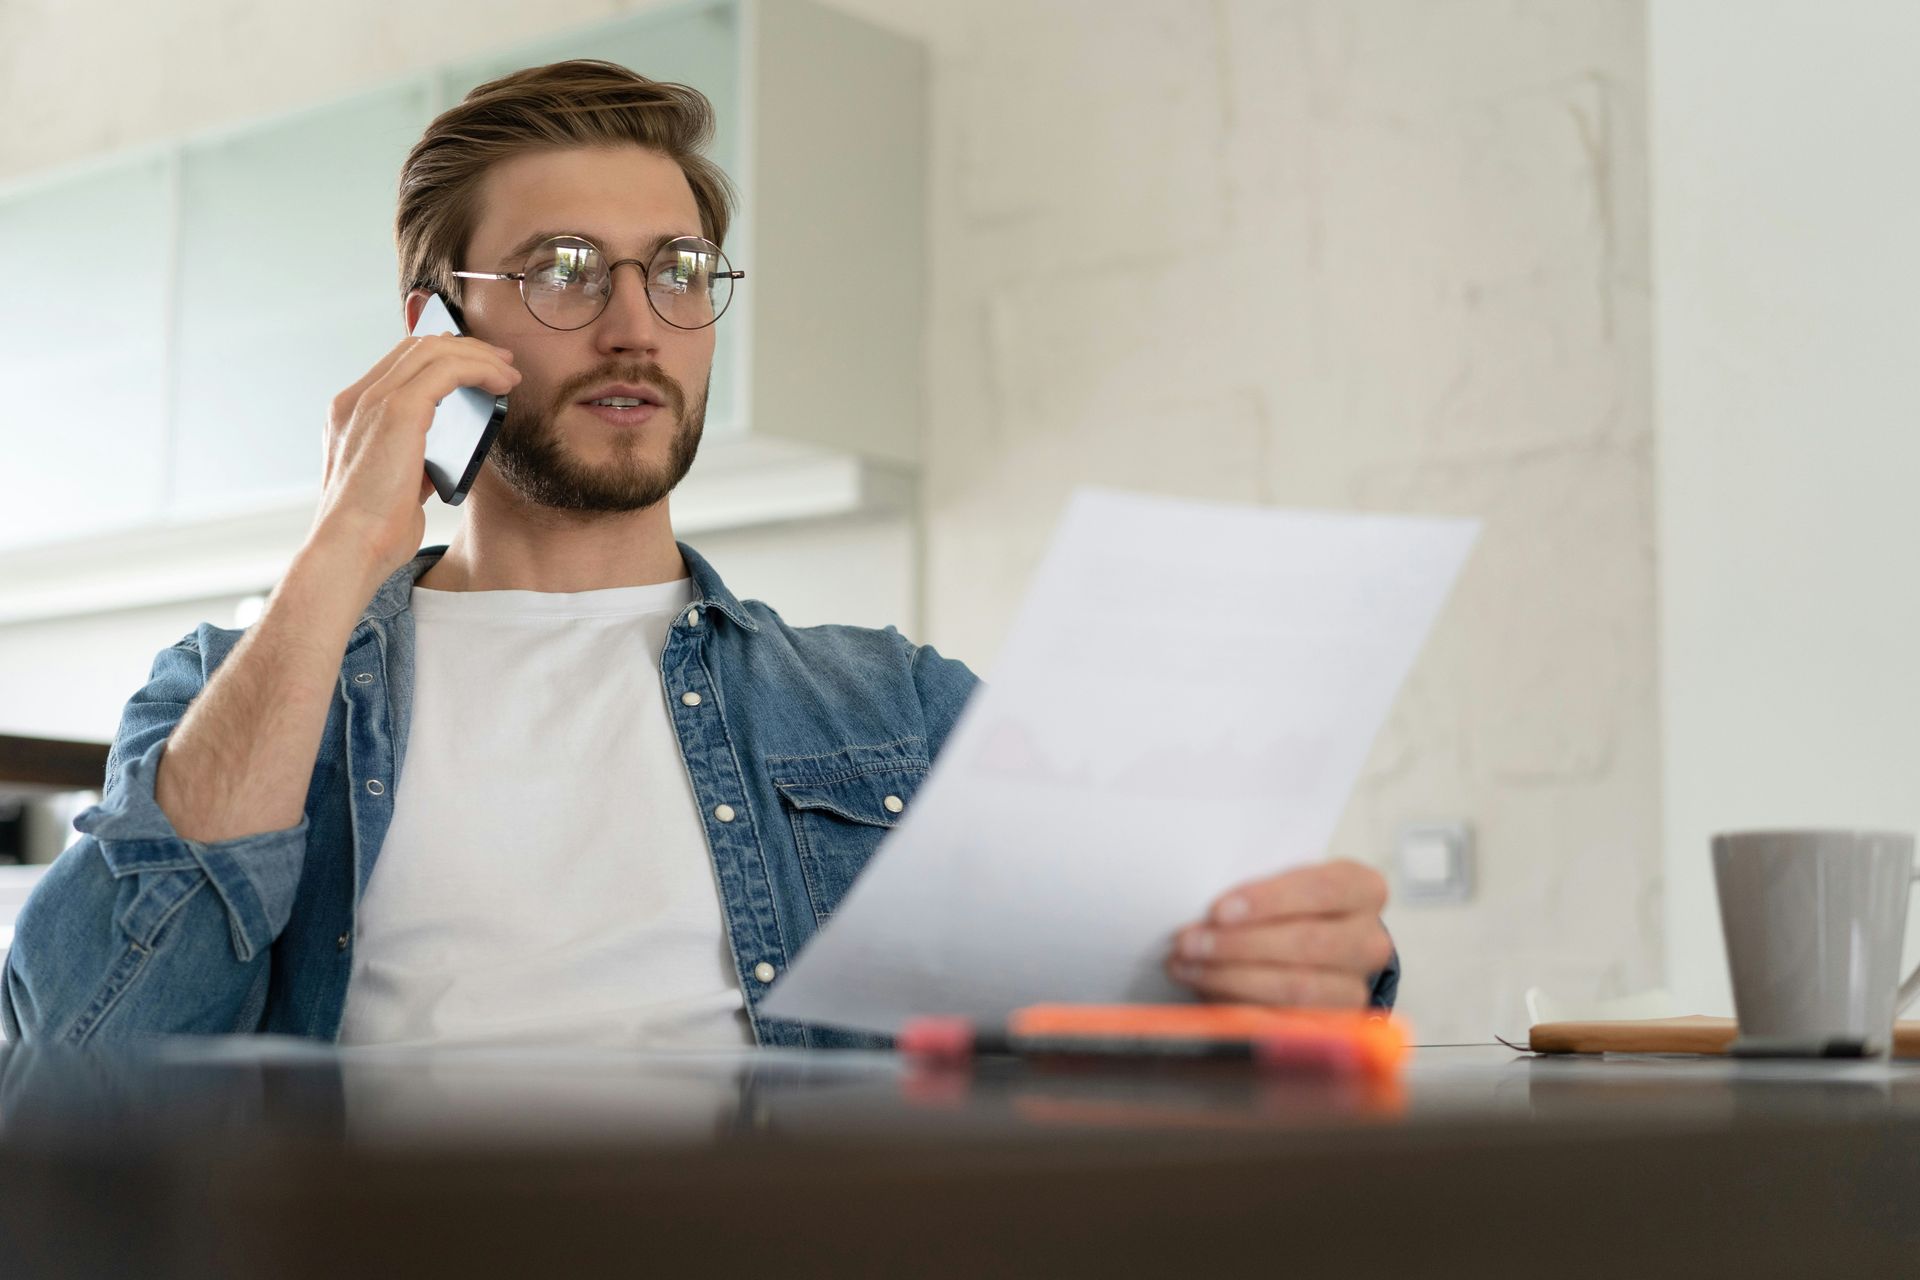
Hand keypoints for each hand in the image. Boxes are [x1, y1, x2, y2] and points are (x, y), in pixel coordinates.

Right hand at [311, 334, 520, 582]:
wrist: (351, 549)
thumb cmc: (375, 530)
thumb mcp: (397, 483)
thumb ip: (417, 457)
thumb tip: (452, 447)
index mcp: (350, 414)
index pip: (399, 364)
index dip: (443, 356)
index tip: (479, 369)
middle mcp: (356, 400)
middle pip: (417, 347)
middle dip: (466, 348)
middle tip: (502, 363)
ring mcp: (372, 401)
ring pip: (434, 351)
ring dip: (479, 357)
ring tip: (509, 375)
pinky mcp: (396, 411)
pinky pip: (447, 370)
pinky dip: (480, 370)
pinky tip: (502, 385)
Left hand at [1165, 859, 1391, 1008]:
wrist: (1316, 948)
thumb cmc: (1288, 907)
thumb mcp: (1278, 885)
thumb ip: (1253, 892)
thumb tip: (1202, 914)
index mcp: (1362, 889)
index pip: (1320, 889)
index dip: (1267, 901)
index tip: (1218, 911)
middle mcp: (1369, 940)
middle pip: (1307, 943)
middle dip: (1239, 945)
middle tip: (1188, 942)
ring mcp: (1356, 987)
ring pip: (1297, 988)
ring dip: (1231, 978)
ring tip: (1186, 966)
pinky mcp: (1337, 1025)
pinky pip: (1287, 1021)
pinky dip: (1239, 1007)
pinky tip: (1206, 992)